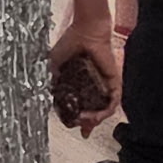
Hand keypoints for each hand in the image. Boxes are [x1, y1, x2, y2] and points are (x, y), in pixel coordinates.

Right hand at [49, 12, 121, 136]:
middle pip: (93, 111)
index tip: (70, 125)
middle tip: (81, 131)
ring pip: (103, 109)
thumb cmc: (69, 43)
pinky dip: (105, 111)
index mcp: (78, 82)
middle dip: (87, 124)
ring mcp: (103, 85)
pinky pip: (112, 102)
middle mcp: (92, 86)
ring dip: (95, 120)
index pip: (78, 104)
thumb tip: (48, 95)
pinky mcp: (114, 82)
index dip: (75, 117)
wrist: (85, 32)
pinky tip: (95, 116)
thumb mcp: (53, 64)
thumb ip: (51, 79)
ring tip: (85, 123)